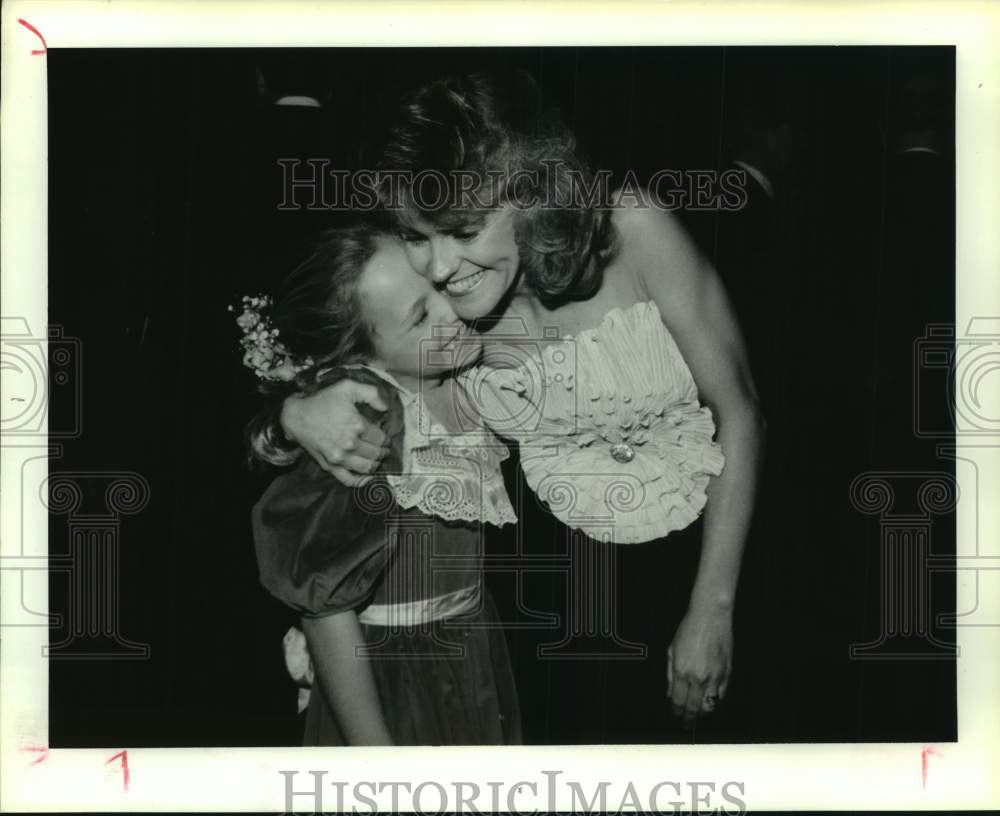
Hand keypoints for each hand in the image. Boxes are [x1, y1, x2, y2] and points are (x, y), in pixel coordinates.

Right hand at [280, 380, 389, 485]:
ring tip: (376, 460)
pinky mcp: (330, 466)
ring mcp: (340, 458)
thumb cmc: (321, 401)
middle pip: (376, 454)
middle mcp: (350, 444)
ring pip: (366, 468)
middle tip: (384, 449)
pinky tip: (366, 478)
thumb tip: (385, 407)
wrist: (296, 416)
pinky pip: (348, 480)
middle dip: (383, 452)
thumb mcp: (347, 387)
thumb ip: (370, 393)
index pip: (381, 438)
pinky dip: (360, 481)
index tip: (386, 438)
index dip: (386, 439)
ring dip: (375, 465)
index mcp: (357, 425)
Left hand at [666, 603, 732, 724]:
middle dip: (689, 718)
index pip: (679, 701)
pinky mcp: (727, 673)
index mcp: (682, 671)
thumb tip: (671, 694)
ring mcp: (715, 676)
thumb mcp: (672, 650)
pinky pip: (722, 694)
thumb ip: (670, 675)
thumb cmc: (689, 630)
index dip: (677, 712)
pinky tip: (710, 701)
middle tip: (686, 723)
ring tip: (698, 714)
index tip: (676, 716)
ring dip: (702, 712)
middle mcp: (699, 677)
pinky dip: (715, 700)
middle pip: (694, 707)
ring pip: (710, 705)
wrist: (711, 616)